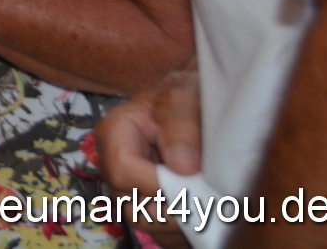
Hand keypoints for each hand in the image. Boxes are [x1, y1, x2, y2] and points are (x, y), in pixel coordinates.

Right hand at [94, 68, 200, 247]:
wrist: (197, 102)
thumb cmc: (187, 93)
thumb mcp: (184, 96)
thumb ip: (181, 125)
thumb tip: (183, 167)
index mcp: (115, 134)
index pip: (123, 172)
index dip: (157, 184)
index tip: (192, 180)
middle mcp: (117, 166)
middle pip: (132, 207)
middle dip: (173, 209)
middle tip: (208, 200)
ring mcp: (133, 189)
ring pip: (148, 225)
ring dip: (183, 223)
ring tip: (212, 206)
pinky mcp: (152, 204)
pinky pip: (163, 232)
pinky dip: (186, 231)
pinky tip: (206, 213)